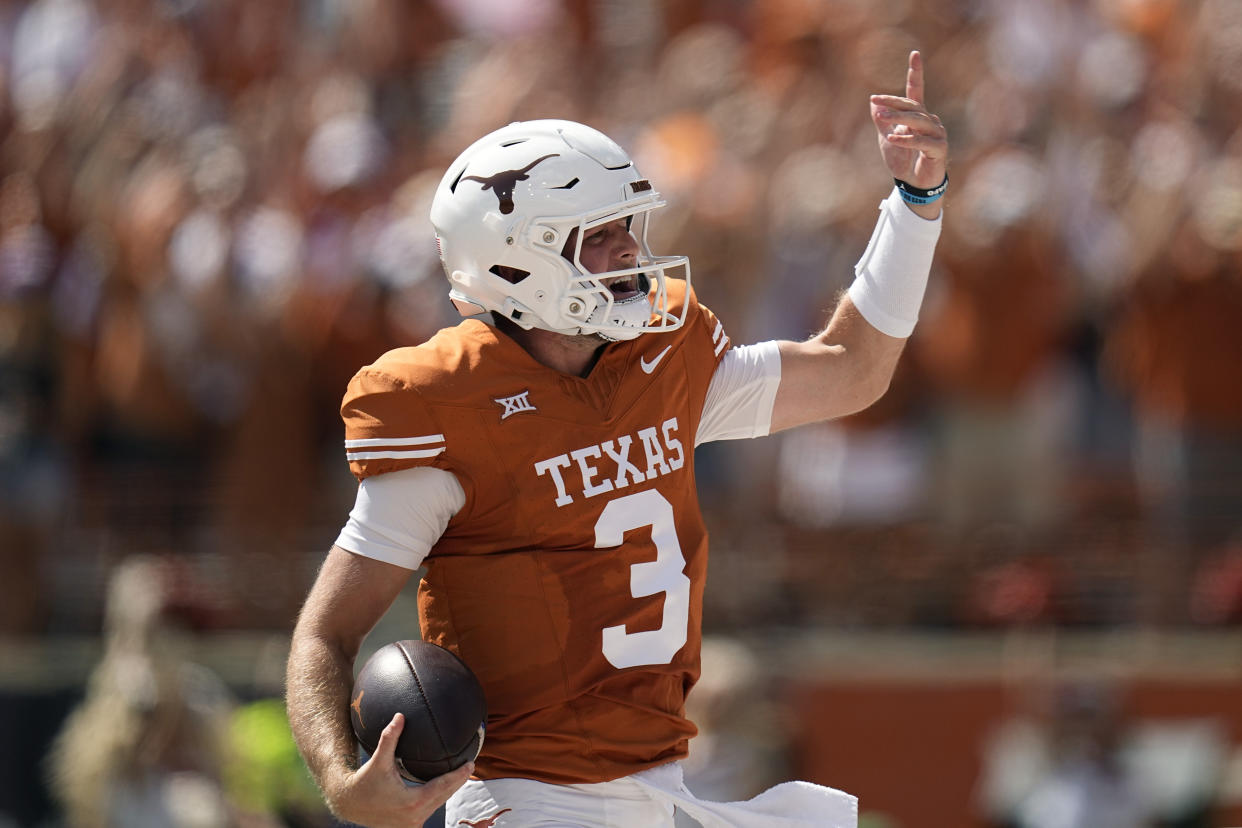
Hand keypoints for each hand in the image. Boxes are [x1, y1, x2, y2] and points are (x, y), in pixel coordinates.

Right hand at [328, 713, 473, 827]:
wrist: (349, 803)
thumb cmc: (364, 781)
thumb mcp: (378, 760)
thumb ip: (389, 738)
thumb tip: (400, 716)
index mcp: (412, 802)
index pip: (442, 787)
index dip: (458, 775)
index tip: (470, 764)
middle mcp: (414, 817)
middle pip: (443, 797)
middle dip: (458, 782)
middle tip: (470, 766)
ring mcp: (411, 824)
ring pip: (437, 804)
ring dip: (448, 791)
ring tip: (460, 775)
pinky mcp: (407, 825)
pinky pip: (428, 809)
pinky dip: (437, 798)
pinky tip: (443, 786)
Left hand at [870, 51, 948, 195]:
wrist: (913, 185)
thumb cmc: (902, 161)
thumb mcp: (886, 140)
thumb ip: (881, 122)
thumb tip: (873, 103)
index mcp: (918, 116)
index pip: (917, 91)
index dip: (915, 72)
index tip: (914, 53)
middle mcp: (930, 120)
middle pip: (912, 106)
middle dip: (893, 103)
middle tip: (875, 101)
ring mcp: (937, 133)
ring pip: (917, 121)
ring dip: (898, 119)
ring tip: (880, 118)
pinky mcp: (939, 148)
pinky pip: (922, 141)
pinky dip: (907, 139)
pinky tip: (894, 138)